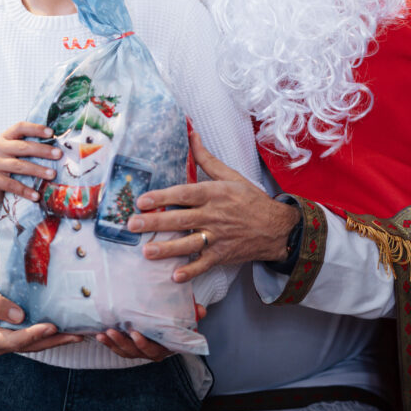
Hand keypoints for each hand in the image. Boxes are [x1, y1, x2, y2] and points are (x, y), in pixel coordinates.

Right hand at [0, 122, 60, 206]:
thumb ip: (27, 147)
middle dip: (42, 150)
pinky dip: (25, 191)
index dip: (36, 129)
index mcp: (5, 137)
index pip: (20, 128)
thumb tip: (56, 147)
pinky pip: (12, 185)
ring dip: (38, 170)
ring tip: (52, 174)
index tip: (51, 133)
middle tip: (59, 154)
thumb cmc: (4, 164)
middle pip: (22, 147)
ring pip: (19, 166)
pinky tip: (36, 196)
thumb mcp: (12, 151)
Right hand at [0, 251, 82, 354]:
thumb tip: (18, 317)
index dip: (31, 336)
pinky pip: (40, 336)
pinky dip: (56, 334)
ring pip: (38, 343)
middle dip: (52, 341)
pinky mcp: (23, 332)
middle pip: (28, 345)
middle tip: (73, 334)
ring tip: (78, 334)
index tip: (49, 328)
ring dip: (58, 340)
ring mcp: (13, 338)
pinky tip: (72, 330)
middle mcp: (0, 342)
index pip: (10, 341)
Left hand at [95, 305, 206, 360]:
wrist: (166, 318)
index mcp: (168, 345)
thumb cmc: (176, 316)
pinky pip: (119, 349)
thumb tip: (201, 310)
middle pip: (138, 352)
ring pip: (126, 352)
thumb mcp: (186, 313)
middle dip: (125, 343)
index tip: (137, 334)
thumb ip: (194, 312)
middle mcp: (154, 351)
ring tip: (104, 333)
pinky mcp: (130, 347)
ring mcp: (141, 351)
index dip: (145, 344)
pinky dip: (109, 344)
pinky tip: (99, 336)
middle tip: (114, 331)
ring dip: (114, 343)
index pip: (157, 349)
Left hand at [126, 130, 299, 280]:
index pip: (184, 194)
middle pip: (181, 219)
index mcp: (214, 193)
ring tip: (146, 252)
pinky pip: (204, 264)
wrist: (277, 227)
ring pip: (189, 243)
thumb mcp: (231, 175)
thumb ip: (206, 158)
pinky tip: (175, 276)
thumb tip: (191, 134)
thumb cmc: (251, 199)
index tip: (142, 200)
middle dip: (155, 223)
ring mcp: (218, 237)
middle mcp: (214, 215)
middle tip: (132, 224)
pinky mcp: (222, 255)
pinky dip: (191, 271)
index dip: (162, 197)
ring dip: (167, 249)